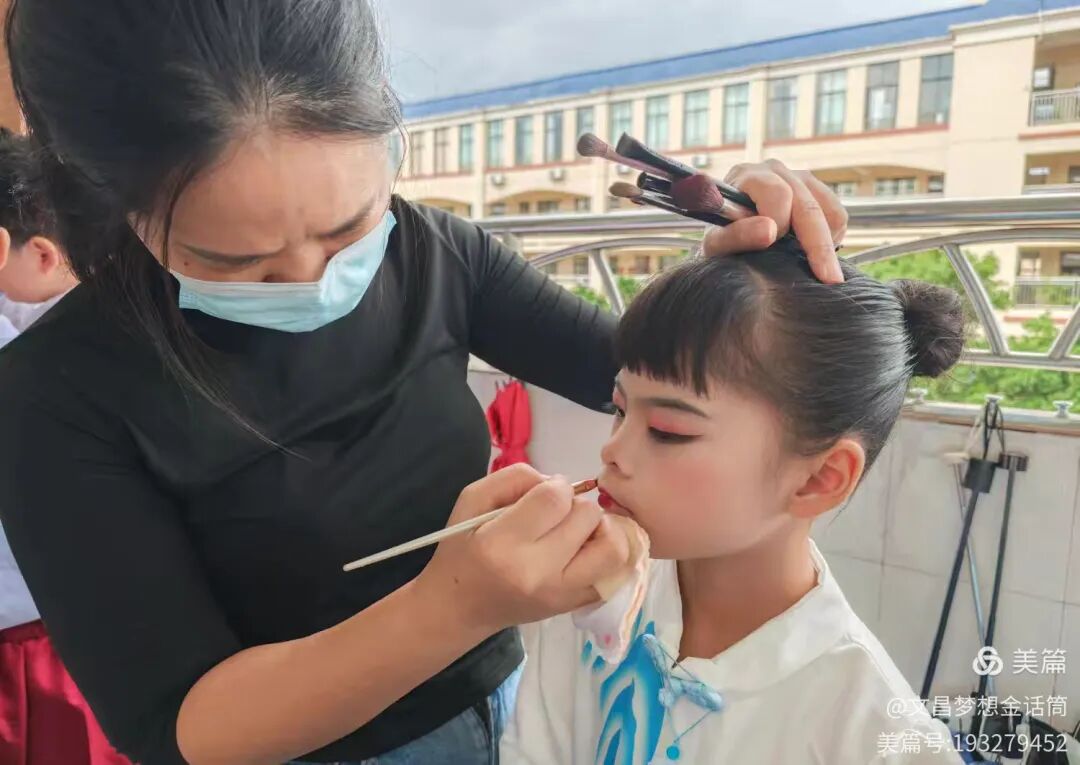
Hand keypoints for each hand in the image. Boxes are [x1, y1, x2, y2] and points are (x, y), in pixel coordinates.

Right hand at [415, 464, 630, 635]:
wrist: (460, 607)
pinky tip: (586, 549)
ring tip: (580, 530)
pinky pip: (615, 575)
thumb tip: (560, 482)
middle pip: (586, 517)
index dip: (557, 486)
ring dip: (601, 530)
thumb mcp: (471, 499)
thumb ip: (515, 478)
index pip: (555, 499)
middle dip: (576, 505)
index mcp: (502, 544)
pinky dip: (607, 555)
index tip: (545, 494)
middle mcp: (536, 572)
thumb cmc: (462, 549)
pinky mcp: (574, 607)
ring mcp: (560, 594)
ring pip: (613, 549)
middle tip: (557, 514)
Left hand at [704, 158, 847, 283]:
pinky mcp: (814, 191)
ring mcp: (797, 177)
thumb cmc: (717, 241)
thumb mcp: (715, 244)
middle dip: (818, 245)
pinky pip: (837, 213)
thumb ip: (735, 236)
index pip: (778, 193)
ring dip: (827, 241)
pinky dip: (833, 236)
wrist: (725, 238)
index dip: (779, 222)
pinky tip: (813, 252)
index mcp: (747, 176)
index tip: (772, 245)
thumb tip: (769, 231)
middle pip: (808, 205)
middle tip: (829, 279)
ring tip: (818, 269)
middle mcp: (774, 170)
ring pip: (828, 209)